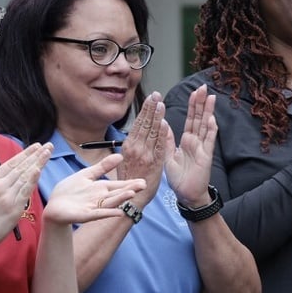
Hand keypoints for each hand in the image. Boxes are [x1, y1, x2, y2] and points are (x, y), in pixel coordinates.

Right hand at [0, 143, 52, 244]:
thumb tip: (9, 171)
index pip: (11, 163)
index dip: (25, 154)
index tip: (36, 147)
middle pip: (20, 167)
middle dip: (35, 155)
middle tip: (47, 146)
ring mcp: (6, 196)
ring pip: (25, 176)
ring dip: (38, 163)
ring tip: (48, 153)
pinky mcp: (13, 207)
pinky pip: (25, 190)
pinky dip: (32, 179)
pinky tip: (39, 169)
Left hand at [43, 153, 145, 224]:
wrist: (54, 206)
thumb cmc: (69, 191)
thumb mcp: (86, 175)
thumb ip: (102, 167)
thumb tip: (120, 155)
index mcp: (100, 188)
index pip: (118, 185)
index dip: (130, 183)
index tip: (143, 181)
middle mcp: (100, 198)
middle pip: (117, 193)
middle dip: (130, 189)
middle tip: (143, 185)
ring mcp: (94, 207)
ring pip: (110, 202)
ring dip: (121, 199)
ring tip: (132, 194)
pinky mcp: (85, 215)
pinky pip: (98, 214)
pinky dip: (108, 213)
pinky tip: (118, 213)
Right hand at [118, 92, 166, 208]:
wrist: (131, 198)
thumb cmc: (129, 179)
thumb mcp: (127, 159)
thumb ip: (133, 145)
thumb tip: (137, 132)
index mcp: (129, 146)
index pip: (138, 124)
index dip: (145, 110)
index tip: (150, 98)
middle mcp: (136, 148)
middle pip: (145, 124)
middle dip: (151, 108)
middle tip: (157, 94)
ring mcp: (145, 155)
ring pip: (152, 132)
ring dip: (157, 116)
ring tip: (161, 103)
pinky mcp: (154, 163)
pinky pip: (159, 146)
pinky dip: (162, 134)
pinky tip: (164, 123)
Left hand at [165, 84, 217, 207]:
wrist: (187, 195)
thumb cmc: (179, 178)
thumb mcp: (168, 157)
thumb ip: (167, 140)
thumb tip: (163, 123)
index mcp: (186, 141)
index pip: (190, 119)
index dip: (192, 105)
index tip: (193, 91)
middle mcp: (196, 142)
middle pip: (199, 118)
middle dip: (201, 103)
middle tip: (203, 87)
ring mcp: (202, 148)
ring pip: (205, 126)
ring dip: (208, 112)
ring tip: (210, 97)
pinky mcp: (206, 157)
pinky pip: (208, 141)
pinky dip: (211, 130)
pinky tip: (212, 119)